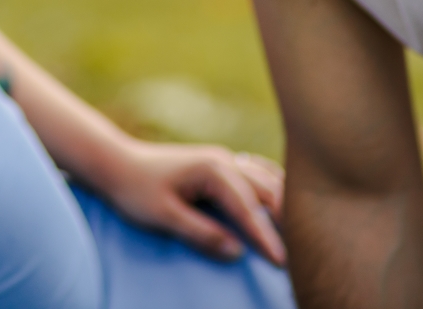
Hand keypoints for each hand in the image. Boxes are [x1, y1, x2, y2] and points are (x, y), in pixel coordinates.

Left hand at [94, 138, 286, 265]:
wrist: (118, 163)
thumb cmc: (136, 191)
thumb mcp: (162, 216)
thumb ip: (199, 233)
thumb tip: (237, 252)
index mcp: (212, 170)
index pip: (249, 207)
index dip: (267, 237)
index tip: (282, 262)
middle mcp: (225, 160)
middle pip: (269, 191)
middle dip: (288, 221)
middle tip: (304, 254)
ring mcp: (226, 159)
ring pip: (269, 180)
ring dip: (286, 206)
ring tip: (302, 236)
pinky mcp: (223, 164)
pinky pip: (260, 175)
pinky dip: (276, 192)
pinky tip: (284, 209)